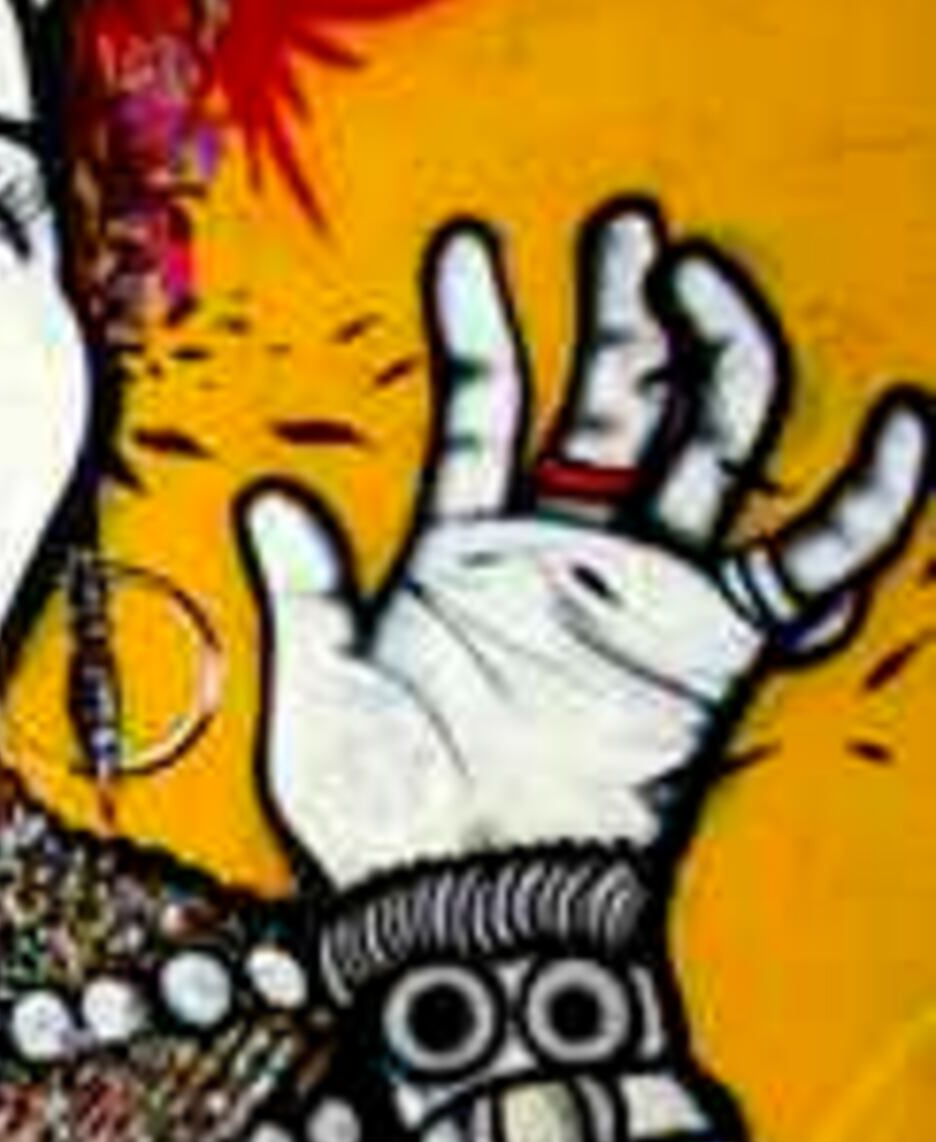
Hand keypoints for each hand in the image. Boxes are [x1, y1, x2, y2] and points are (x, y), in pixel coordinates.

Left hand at [241, 200, 930, 884]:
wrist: (462, 912)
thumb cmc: (377, 822)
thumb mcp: (314, 694)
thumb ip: (307, 587)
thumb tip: (268, 494)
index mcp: (461, 552)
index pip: (482, 404)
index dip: (476, 322)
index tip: (466, 244)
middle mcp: (562, 555)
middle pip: (610, 398)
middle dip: (619, 308)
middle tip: (624, 229)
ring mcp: (642, 593)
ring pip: (708, 440)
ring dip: (716, 354)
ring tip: (702, 275)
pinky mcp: (714, 645)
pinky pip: (811, 557)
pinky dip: (871, 494)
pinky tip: (903, 420)